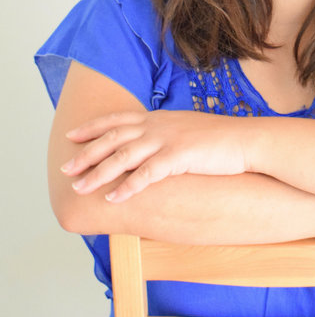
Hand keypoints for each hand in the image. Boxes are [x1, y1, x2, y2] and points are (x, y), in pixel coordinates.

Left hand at [61, 110, 251, 201]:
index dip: (93, 127)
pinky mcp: (179, 156)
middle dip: (86, 153)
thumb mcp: (187, 129)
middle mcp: (158, 125)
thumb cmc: (220, 138)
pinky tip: (114, 198)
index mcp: (159, 118)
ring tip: (80, 188)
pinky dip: (127, 187)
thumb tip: (152, 143)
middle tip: (66, 168)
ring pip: (123, 155)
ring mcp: (167, 139)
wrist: (247, 140)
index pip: (118, 119)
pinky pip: (146, 174)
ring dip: (99, 173)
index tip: (71, 135)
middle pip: (113, 137)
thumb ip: (166, 133)